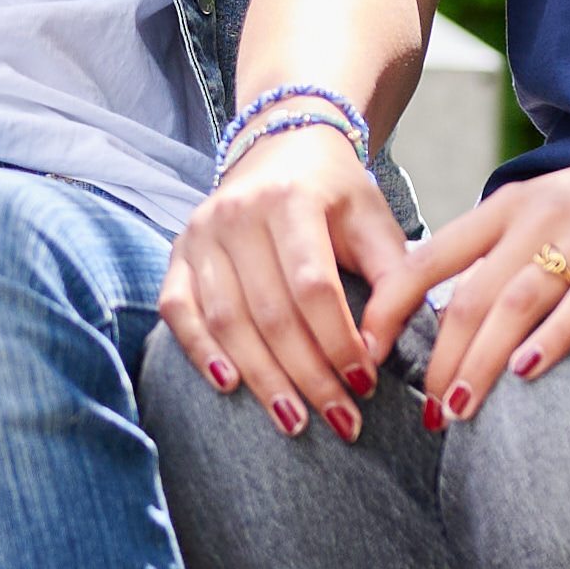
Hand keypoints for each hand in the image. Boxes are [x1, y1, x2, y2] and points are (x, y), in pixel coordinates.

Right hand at [160, 117, 411, 438]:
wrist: (284, 147)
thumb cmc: (338, 196)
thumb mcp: (376, 226)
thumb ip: (391, 285)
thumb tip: (378, 354)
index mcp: (291, 198)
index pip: (313, 285)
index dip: (339, 340)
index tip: (365, 383)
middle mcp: (238, 213)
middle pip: (271, 312)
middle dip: (309, 375)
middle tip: (341, 420)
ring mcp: (201, 233)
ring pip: (227, 320)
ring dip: (262, 378)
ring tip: (294, 421)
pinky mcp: (178, 252)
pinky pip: (178, 310)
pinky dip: (199, 351)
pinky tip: (228, 384)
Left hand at [357, 147, 569, 435]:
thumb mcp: (537, 215)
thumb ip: (492, 259)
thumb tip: (439, 319)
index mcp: (503, 209)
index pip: (427, 260)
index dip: (390, 308)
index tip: (363, 351)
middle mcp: (535, 219)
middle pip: (469, 296)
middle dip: (440, 358)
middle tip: (424, 411)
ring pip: (516, 304)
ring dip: (482, 361)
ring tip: (459, 408)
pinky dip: (554, 337)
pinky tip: (528, 373)